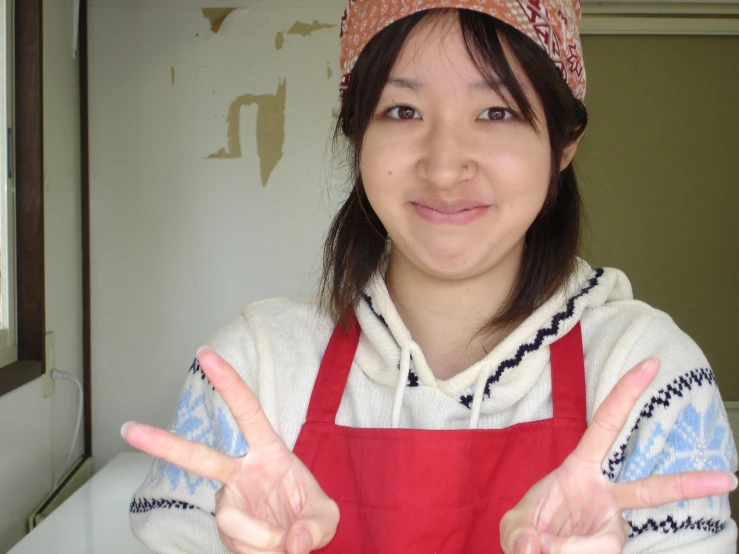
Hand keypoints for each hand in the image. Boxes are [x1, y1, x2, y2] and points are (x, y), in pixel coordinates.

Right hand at [123, 348, 338, 553]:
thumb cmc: (309, 518)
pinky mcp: (222, 529)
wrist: (296, 545)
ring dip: (262, 537)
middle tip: (129, 430)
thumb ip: (315, 527)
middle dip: (163, 444)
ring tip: (282, 541)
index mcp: (268, 452)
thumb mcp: (327, 518)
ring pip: (231, 519)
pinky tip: (267, 548)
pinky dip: (258, 552)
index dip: (228, 383)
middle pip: (199, 457)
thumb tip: (290, 541)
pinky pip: (237, 543)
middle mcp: (241, 473)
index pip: (248, 412)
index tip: (205, 354)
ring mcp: (227, 502)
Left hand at [500, 357, 736, 553]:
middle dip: (688, 485)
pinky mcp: (613, 548)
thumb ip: (519, 535)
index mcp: (580, 469)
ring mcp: (614, 527)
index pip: (606, 426)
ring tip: (547, 547)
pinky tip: (561, 552)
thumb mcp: (514, 525)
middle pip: (651, 489)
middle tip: (728, 479)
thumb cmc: (528, 529)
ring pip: (602, 544)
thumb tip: (536, 550)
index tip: (651, 364)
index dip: (626, 394)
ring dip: (568, 549)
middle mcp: (605, 496)